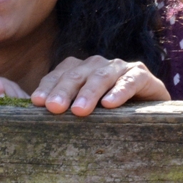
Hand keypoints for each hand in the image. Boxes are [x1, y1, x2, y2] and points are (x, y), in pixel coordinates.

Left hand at [30, 55, 169, 115]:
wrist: (150, 117)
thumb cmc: (109, 117)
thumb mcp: (84, 112)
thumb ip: (61, 108)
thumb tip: (32, 108)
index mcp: (80, 70)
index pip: (60, 74)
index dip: (48, 86)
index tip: (37, 102)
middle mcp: (98, 65)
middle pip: (77, 75)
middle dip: (63, 91)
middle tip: (53, 108)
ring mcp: (121, 68)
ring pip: (101, 76)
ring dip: (89, 92)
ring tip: (79, 110)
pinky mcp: (143, 76)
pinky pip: (131, 80)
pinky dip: (120, 91)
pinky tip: (110, 103)